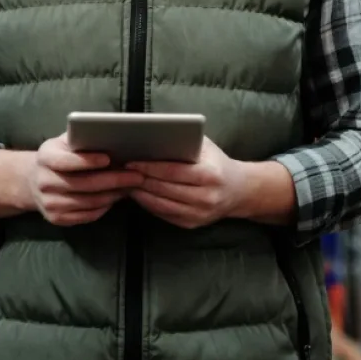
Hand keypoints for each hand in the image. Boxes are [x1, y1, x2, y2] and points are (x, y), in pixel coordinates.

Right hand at [29, 133, 144, 226]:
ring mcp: (49, 203)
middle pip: (83, 184)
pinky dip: (104, 207)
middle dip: (113, 180)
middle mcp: (44, 182)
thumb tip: (108, 135)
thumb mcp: (63, 142)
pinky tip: (114, 198)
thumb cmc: (57, 155)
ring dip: (112, 195)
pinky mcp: (56, 219)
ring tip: (130, 187)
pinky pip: (86, 215)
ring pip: (88, 202)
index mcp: (45, 158)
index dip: (88, 161)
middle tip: (135, 176)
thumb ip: (80, 138)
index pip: (66, 161)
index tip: (109, 158)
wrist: (33, 181)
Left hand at [126, 137, 244, 229]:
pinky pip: (165, 214)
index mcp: (209, 175)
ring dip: (140, 194)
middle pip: (164, 189)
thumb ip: (184, 140)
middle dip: (140, 180)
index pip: (172, 172)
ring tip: (125, 182)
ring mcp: (199, 215)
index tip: (130, 161)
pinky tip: (138, 193)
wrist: (239, 191)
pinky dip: (149, 204)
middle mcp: (206, 198)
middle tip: (121, 171)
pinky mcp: (192, 225)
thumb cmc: (216, 162)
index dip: (149, 167)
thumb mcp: (205, 146)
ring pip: (162, 205)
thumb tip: (152, 134)